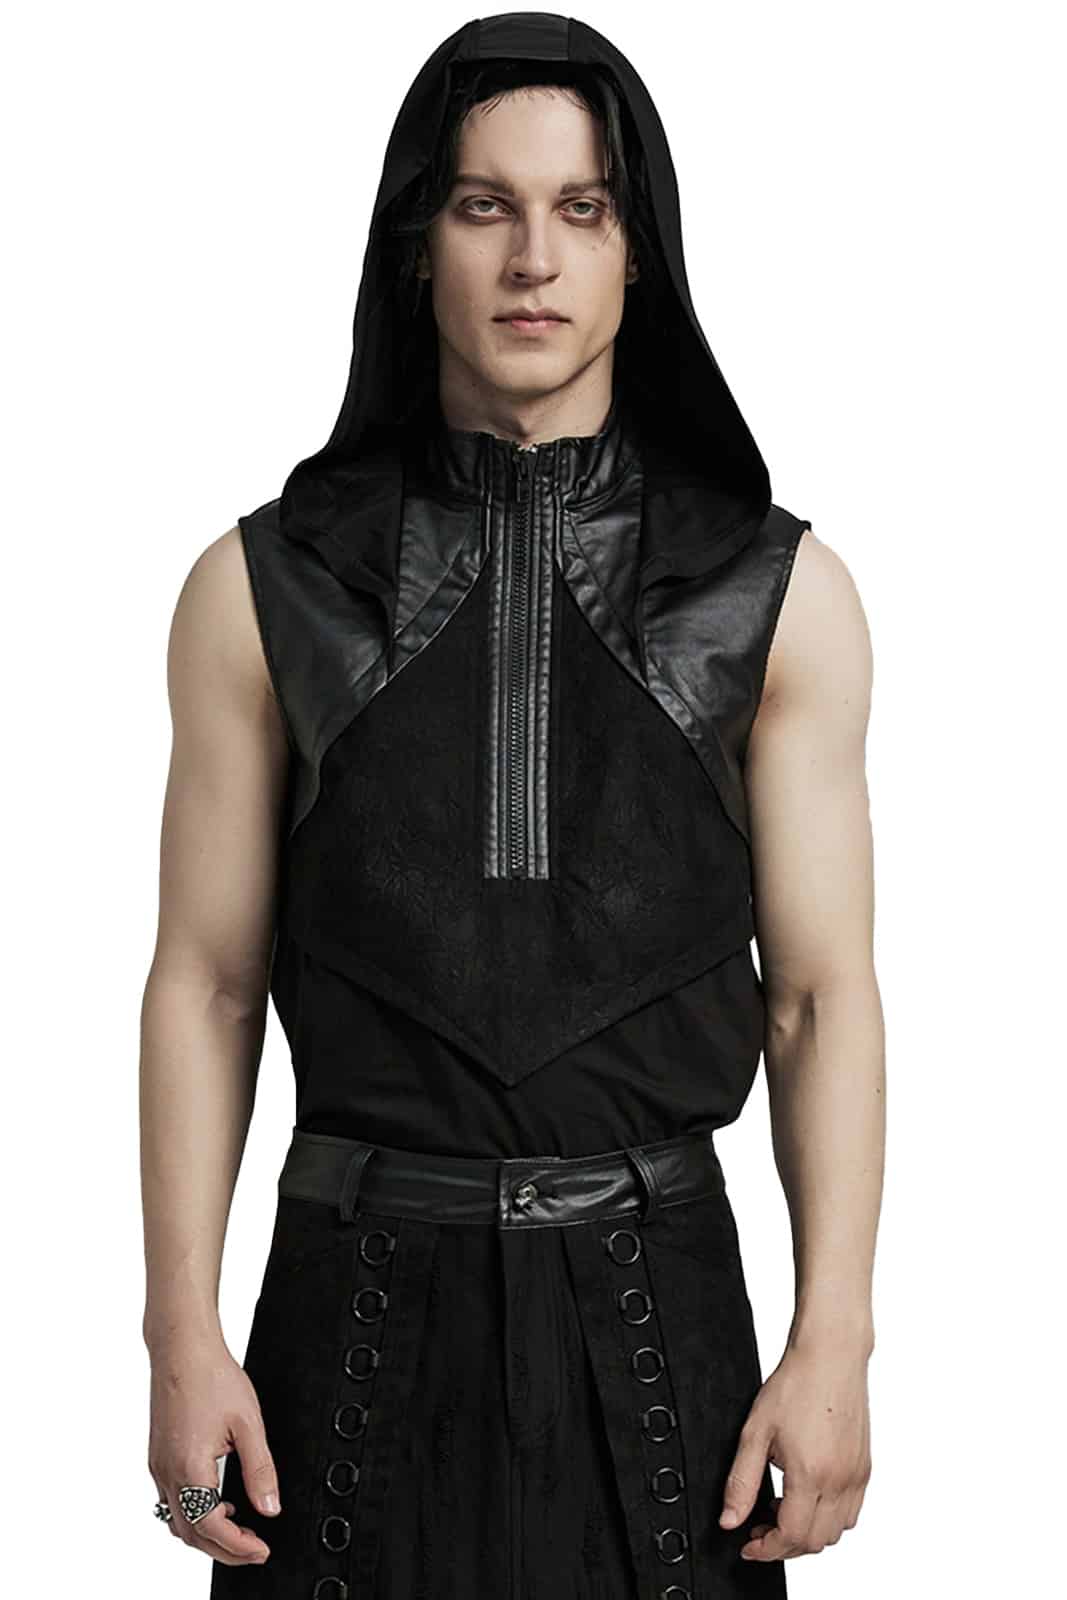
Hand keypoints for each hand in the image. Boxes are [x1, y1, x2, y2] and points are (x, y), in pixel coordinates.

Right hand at [148, 1335, 280, 1565]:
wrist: (182, 1349)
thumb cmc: (212, 1377)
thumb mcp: (248, 1424)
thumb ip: (260, 1470)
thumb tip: (270, 1507)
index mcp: (189, 1467)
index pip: (210, 1528)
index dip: (237, 1547)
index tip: (261, 1550)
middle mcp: (167, 1472)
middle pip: (190, 1533)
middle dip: (223, 1549)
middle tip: (254, 1548)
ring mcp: (158, 1466)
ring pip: (177, 1521)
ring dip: (205, 1534)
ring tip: (239, 1529)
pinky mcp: (157, 1457)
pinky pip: (171, 1500)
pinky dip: (193, 1513)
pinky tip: (218, 1500)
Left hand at [718, 1336, 871, 1560]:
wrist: (830, 1356)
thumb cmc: (795, 1386)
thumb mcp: (755, 1433)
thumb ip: (741, 1482)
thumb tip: (730, 1520)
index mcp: (811, 1475)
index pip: (791, 1536)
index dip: (766, 1549)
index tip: (748, 1544)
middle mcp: (840, 1481)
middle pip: (815, 1542)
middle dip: (784, 1545)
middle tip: (759, 1526)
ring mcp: (857, 1476)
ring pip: (836, 1532)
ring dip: (808, 1533)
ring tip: (781, 1509)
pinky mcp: (865, 1468)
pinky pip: (851, 1512)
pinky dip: (829, 1519)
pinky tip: (807, 1496)